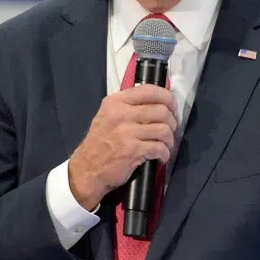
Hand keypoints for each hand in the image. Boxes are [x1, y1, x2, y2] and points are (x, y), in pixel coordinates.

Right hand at [67, 85, 176, 210]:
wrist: (87, 169)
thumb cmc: (100, 143)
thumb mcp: (108, 116)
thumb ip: (128, 106)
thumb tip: (157, 103)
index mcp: (116, 102)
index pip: (149, 90)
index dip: (167, 98)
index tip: (171, 107)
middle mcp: (121, 113)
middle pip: (161, 111)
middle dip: (171, 122)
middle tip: (169, 130)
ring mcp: (127, 132)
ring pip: (164, 130)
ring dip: (169, 140)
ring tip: (165, 145)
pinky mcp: (133, 150)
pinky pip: (160, 148)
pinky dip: (165, 154)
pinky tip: (161, 157)